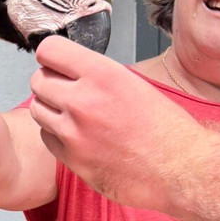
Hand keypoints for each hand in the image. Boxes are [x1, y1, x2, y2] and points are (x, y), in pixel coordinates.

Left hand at [29, 36, 203, 212]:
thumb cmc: (167, 130)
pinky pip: (46, 138)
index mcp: (103, 75)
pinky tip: (77, 136)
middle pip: (38, 80)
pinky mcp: (73, 160)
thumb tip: (73, 71)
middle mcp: (83, 100)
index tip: (57, 63)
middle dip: (49, 82)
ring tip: (72, 114)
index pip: (49, 50)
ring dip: (50, 109)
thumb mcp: (135, 85)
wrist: (181, 170)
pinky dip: (56, 135)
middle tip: (65, 90)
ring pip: (38, 109)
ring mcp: (74, 133)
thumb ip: (99, 76)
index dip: (51, 56)